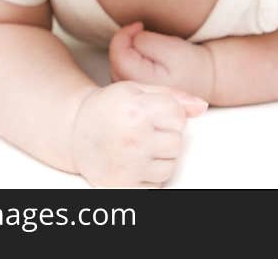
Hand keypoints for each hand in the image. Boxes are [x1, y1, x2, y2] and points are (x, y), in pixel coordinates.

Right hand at [71, 80, 207, 187]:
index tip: (153, 113)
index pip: (179, 115)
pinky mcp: (123, 187)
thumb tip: (201, 107)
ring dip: (160, 158)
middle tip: (144, 131)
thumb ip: (173, 96)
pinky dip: (150, 176)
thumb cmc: (108, 107)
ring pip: (170, 166)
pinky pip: (156, 185)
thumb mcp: (137, 90)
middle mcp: (133, 139)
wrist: (75, 131)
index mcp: (137, 110)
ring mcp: (128, 166)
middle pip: (176, 142)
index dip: (169, 113)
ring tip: (139, 146)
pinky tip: (135, 162)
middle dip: (165, 136)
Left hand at [109, 21, 215, 103]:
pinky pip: (121, 70)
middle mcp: (134, 90)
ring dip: (126, 49)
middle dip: (124, 41)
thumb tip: (128, 38)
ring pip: (115, 64)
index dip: (124, 33)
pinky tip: (144, 57)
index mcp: (142, 81)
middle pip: (114, 59)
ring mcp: (133, 92)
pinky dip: (128, 58)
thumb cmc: (190, 64)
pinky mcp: (134, 89)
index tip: (140, 24)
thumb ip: (145, 42)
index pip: (118, 54)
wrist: (204, 79)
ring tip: (146, 45)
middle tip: (143, 30)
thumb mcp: (171, 48)